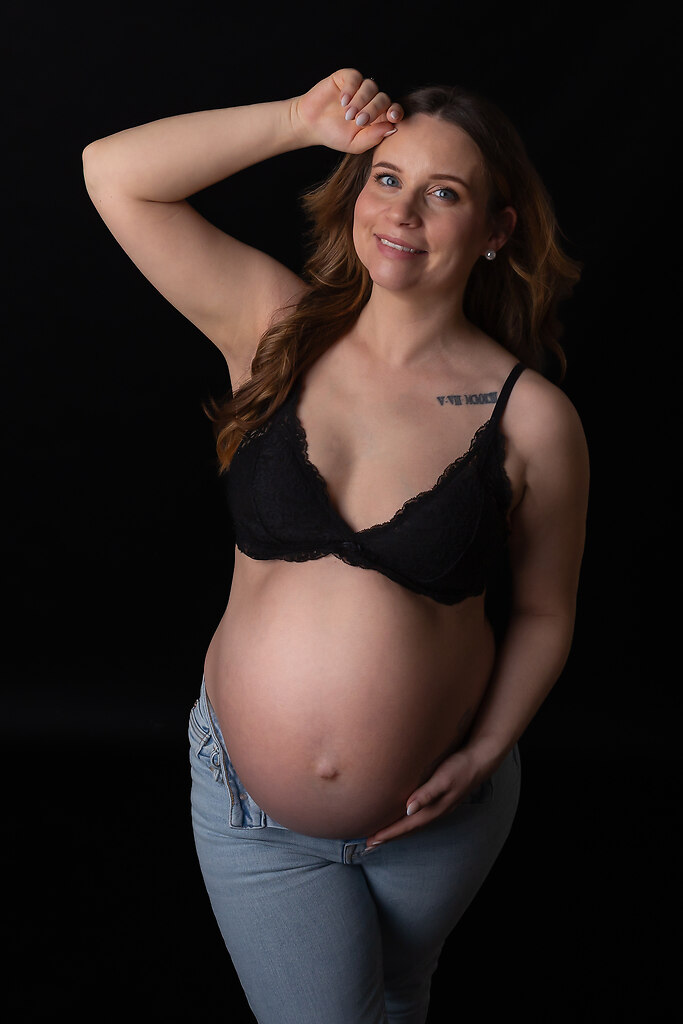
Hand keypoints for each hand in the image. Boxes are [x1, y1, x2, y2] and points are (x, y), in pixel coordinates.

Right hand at [291, 69, 403, 153]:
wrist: (311, 125)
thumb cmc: (334, 135)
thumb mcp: (355, 144)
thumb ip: (374, 137)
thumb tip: (393, 128)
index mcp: (377, 116)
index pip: (394, 109)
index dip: (396, 111)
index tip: (391, 117)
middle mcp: (371, 100)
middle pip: (383, 98)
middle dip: (373, 110)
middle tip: (359, 121)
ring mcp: (359, 87)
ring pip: (371, 86)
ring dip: (361, 101)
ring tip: (348, 115)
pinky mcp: (346, 78)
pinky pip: (355, 78)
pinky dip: (351, 89)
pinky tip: (343, 101)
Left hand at [364, 746, 493, 847]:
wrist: (480, 760)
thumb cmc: (460, 767)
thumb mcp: (443, 779)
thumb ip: (426, 794)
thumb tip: (408, 810)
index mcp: (434, 809)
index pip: (406, 825)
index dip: (389, 833)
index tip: (371, 841)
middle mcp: (436, 812)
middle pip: (409, 829)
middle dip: (390, 837)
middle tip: (370, 844)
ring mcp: (440, 807)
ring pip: (414, 824)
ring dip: (399, 831)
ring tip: (384, 835)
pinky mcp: (441, 800)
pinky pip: (420, 817)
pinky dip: (408, 822)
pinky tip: (405, 818)